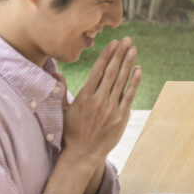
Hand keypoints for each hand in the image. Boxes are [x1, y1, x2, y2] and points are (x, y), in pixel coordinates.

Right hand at [62, 37, 141, 164]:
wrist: (82, 154)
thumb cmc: (71, 131)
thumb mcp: (63, 110)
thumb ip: (61, 90)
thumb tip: (56, 73)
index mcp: (84, 97)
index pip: (97, 71)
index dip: (106, 55)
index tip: (113, 43)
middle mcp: (98, 100)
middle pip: (111, 72)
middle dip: (119, 54)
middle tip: (126, 40)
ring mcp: (111, 109)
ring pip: (121, 81)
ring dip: (128, 63)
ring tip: (133, 49)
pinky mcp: (121, 117)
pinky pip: (129, 96)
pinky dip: (134, 82)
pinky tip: (138, 70)